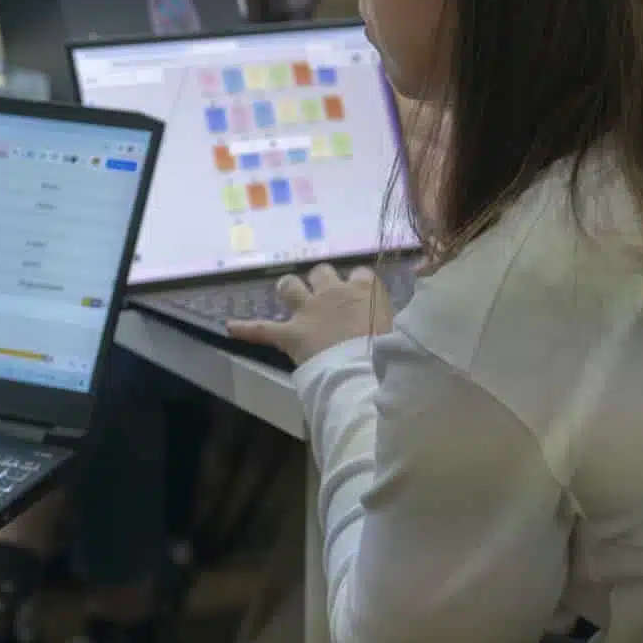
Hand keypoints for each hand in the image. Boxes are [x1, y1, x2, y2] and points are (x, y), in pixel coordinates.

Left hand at [227, 264, 393, 367]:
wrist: (363, 370)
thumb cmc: (390, 352)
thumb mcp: (403, 329)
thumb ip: (397, 319)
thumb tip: (412, 320)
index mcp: (365, 291)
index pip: (361, 273)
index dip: (359, 283)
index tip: (361, 293)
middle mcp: (334, 293)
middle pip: (323, 272)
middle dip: (322, 280)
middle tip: (325, 296)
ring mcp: (309, 310)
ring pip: (290, 285)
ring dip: (290, 289)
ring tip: (289, 295)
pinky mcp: (290, 333)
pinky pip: (261, 329)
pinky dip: (245, 328)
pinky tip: (230, 326)